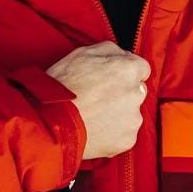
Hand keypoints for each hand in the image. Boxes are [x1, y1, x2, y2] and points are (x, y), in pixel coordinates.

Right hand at [46, 42, 149, 159]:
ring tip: (93, 116)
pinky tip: (94, 129)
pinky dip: (113, 133)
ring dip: (117, 114)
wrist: (51, 123)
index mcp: (128, 69)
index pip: (142, 68)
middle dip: (122, 93)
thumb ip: (109, 50)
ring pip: (131, 114)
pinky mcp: (127, 140)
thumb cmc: (62, 87)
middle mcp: (136, 94)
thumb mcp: (81, 53)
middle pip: (136, 92)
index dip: (125, 72)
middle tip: (97, 98)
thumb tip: (121, 55)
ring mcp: (133, 119)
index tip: (112, 79)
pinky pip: (124, 134)